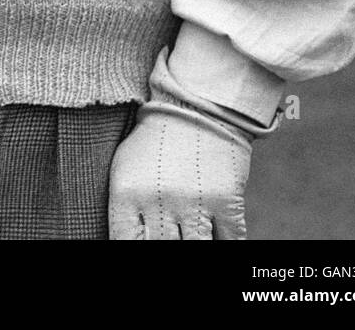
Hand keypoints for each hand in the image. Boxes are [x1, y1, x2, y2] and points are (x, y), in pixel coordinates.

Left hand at [108, 80, 253, 239]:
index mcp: (127, 193)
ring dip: (195, 245)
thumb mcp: (125, 167)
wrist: (196, 104)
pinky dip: (226, 244)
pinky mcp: (226, 200)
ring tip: (191, 236)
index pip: (126, 244)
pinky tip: (218, 238)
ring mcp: (194, 202)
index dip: (135, 251)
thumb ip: (124, 211)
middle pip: (163, 250)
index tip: (149, 242)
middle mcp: (159, 200)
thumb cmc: (155, 141)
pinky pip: (230, 242)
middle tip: (174, 238)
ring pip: (196, 250)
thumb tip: (127, 242)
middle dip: (169, 248)